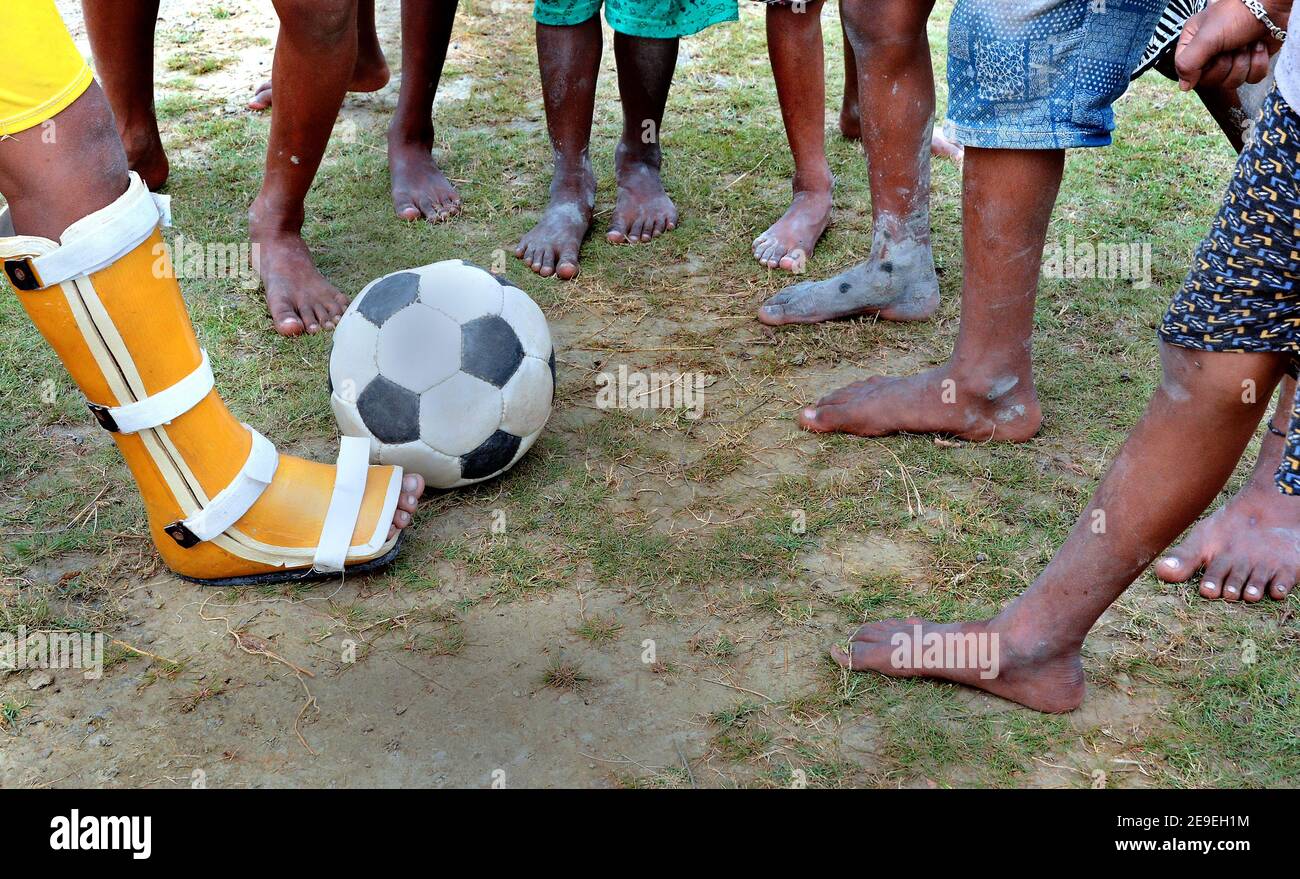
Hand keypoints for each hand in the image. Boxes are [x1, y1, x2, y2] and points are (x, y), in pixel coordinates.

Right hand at [1174, 0, 1288, 90]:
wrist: (1270, 6)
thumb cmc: (1237, 15)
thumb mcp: (1206, 38)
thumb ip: (1187, 64)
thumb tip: (1183, 87)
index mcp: (1193, 44)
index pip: (1186, 71)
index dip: (1200, 69)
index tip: (1211, 55)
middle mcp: (1210, 53)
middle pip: (1211, 81)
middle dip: (1226, 64)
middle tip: (1232, 46)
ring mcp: (1231, 59)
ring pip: (1232, 82)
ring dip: (1243, 63)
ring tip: (1247, 43)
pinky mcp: (1250, 62)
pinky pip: (1251, 79)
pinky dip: (1258, 63)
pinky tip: (1258, 47)